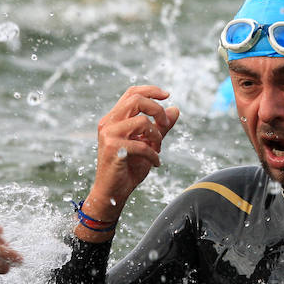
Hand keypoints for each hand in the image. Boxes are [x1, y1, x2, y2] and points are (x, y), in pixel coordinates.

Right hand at [79, 86, 179, 238]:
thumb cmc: (129, 168)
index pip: (131, 93)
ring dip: (157, 136)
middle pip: (136, 100)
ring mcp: (109, 135)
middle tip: (165, 125)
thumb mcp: (149, 144)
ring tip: (158, 149)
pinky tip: (156, 163)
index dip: (151, 90)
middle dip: (157, 110)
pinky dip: (154, 154)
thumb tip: (175, 109)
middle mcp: (108, 123)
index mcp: (114, 118)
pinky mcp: (113, 148)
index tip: (167, 95)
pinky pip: (142, 145)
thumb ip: (160, 127)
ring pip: (141, 121)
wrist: (113, 193)